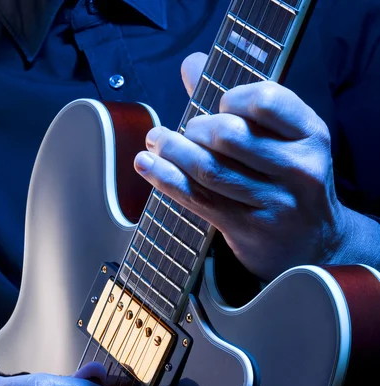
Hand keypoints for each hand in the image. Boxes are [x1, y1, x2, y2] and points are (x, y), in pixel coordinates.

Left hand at [134, 53, 350, 281]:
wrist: (315, 244)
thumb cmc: (291, 182)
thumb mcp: (284, 140)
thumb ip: (240, 101)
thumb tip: (191, 63)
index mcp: (311, 134)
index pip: (265, 100)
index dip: (231, 97)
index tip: (219, 106)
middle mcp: (298, 168)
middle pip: (229, 135)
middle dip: (195, 128)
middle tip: (184, 132)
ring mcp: (275, 202)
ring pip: (209, 169)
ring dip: (172, 150)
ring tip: (156, 141)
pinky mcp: (249, 229)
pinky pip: (199, 198)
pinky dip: (166, 178)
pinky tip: (147, 165)